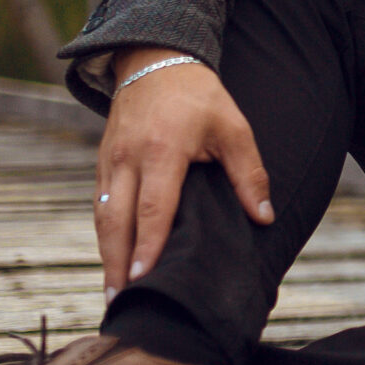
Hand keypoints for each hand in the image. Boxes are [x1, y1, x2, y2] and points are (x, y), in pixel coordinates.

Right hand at [93, 47, 273, 297]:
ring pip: (103, 216)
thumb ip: (249, 174)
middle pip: (117, 220)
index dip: (147, 245)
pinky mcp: (102, 163)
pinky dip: (105, 235)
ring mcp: (109, 161)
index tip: (144, 278)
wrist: (154, 61)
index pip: (153, 207)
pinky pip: (100, 205)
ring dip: (107, 256)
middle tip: (120, 303)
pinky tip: (114, 260)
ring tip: (114, 294)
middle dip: (117, 264)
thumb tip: (264, 217)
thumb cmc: (200, 97)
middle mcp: (128, 159)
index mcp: (162, 150)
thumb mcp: (234, 128)